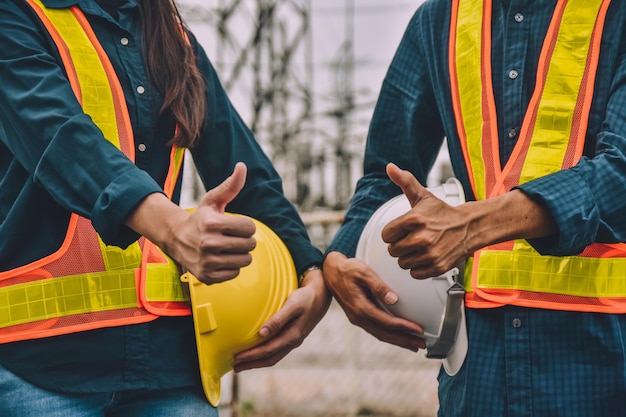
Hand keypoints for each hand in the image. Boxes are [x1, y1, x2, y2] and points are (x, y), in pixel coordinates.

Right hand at [175, 162, 256, 283]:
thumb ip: (230, 185)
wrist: (176, 239)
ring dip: (240, 254)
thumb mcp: (213, 200)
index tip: (235, 225)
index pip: (250, 228)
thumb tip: (242, 166)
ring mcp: (207, 262)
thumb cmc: (200, 218)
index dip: (246, 226)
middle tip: (231, 237)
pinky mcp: (207, 276)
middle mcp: (208, 243)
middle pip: (250, 245)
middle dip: (244, 240)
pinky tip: (221, 259)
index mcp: (212, 223)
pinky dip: (231, 267)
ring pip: (245, 260)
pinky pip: (235, 273)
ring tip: (228, 248)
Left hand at [232, 269, 331, 371]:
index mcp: (293, 336)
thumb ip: (278, 319)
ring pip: (273, 356)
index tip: (236, 357)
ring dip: (257, 361)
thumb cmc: (305, 297)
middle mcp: (293, 342)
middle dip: (252, 364)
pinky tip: (256, 350)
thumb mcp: (292, 305)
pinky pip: (276, 349)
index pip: (268, 350)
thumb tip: (261, 333)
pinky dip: (264, 354)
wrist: (321, 294)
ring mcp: (293, 340)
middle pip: (270, 359)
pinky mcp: (292, 336)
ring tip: (242, 363)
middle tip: (235, 367)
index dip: (251, 356)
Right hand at [322, 251, 424, 351]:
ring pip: (380, 334)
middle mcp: (358, 317)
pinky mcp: (358, 317)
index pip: (387, 322)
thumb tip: (394, 299)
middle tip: (422, 344)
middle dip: (404, 340)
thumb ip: (378, 286)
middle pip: (385, 334)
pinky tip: (398, 336)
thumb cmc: (347, 270)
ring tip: (414, 344)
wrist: (329, 272)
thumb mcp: (363, 272)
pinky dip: (389, 336)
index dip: (404, 327)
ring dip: (398, 341)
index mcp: (360, 307)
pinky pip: (376, 330)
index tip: (419, 330)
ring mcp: (357, 319)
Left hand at [382, 163, 469, 279]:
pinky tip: (425, 257)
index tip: (401, 230)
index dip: (392, 233)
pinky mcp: (437, 267)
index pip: (386, 235)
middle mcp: (421, 238)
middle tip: (412, 239)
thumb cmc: (443, 212)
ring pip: (402, 263)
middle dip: (400, 245)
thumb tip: (390, 167)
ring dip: (408, 257)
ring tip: (419, 248)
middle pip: (393, 250)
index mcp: (414, 219)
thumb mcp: (422, 196)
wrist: (470, 227)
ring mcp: (430, 254)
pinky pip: (415, 273)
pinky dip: (418, 268)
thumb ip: (404, 182)